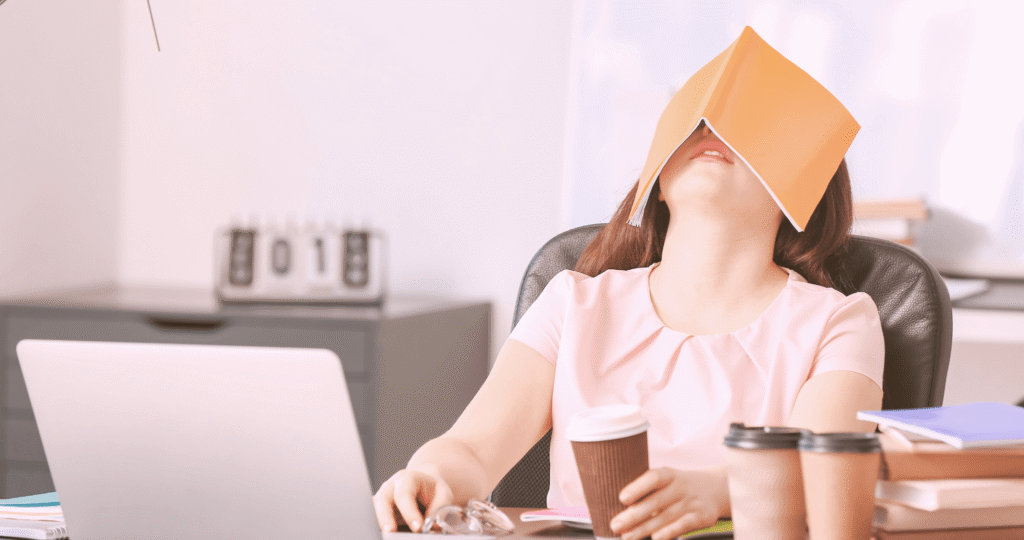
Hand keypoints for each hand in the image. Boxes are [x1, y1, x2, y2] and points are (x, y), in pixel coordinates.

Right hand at [373, 468, 454, 532]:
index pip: (404, 494)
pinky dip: (376, 526)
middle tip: (391, 532)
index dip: (409, 512)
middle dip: (385, 518)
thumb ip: (439, 509)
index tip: (418, 527)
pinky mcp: (378, 511)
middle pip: (382, 500)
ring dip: (378, 523)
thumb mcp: (443, 495)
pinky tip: (383, 535)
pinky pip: (373, 518)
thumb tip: (431, 527)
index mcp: (407, 478)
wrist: (425, 486)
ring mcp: (381, 499)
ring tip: (386, 536)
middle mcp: (390, 487)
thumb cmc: (433, 491)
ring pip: (373, 510)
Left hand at [609, 467, 725, 539]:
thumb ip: (647, 491)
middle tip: (616, 525)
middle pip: (656, 501)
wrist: (715, 489)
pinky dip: (670, 532)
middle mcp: (681, 487)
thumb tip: (619, 508)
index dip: (638, 487)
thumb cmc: (679, 487)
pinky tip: (655, 538)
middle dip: (634, 515)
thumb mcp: (666, 481)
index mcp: (669, 475)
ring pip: (666, 516)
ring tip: (627, 536)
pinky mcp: (702, 517)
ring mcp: (692, 502)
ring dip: (644, 529)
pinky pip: (684, 525)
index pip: (653, 477)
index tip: (622, 498)